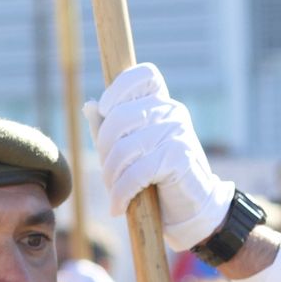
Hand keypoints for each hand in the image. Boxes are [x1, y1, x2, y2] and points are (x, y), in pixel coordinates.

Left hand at [86, 63, 234, 251]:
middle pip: (119, 117)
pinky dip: (121, 193)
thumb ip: (111, 128)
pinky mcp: (179, 156)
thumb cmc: (158, 177)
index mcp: (161, 102)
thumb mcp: (132, 149)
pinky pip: (136, 172)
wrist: (191, 207)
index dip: (118, 89)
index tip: (106, 112)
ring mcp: (177, 131)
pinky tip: (119, 207)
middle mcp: (171, 111)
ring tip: (114, 194)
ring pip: (124, 148)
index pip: (142, 75)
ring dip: (111, 177)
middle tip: (108, 174)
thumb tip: (89, 106)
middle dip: (104, 150)